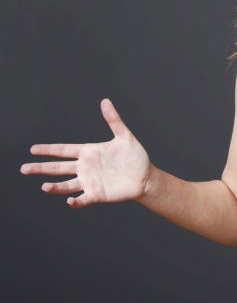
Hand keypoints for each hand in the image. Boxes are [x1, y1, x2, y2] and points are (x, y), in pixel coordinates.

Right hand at [20, 98, 152, 207]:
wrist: (145, 177)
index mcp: (88, 152)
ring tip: (44, 186)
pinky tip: (70, 201)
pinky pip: (82, 199)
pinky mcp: (96, 194)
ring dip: (55, 187)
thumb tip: (105, 101)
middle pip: (58, 168)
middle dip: (41, 167)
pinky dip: (75, 202)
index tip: (33, 149)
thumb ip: (114, 120)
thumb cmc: (135, 156)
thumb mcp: (124, 136)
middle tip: (24, 168)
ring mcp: (89, 181)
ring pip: (66, 185)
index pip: (63, 150)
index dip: (48, 150)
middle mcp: (85, 167)